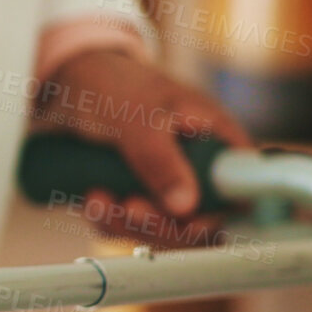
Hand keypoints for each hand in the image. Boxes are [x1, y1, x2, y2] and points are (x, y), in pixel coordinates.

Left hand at [36, 48, 250, 244]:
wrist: (70, 82)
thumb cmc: (113, 84)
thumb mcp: (137, 117)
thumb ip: (160, 159)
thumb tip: (185, 206)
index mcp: (216, 138)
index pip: (241, 188)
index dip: (220, 212)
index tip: (187, 220)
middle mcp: (198, 166)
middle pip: (201, 220)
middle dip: (161, 223)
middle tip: (129, 208)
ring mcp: (168, 183)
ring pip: (162, 229)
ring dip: (127, 224)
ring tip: (98, 199)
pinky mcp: (137, 195)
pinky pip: (131, 225)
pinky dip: (110, 220)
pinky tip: (91, 198)